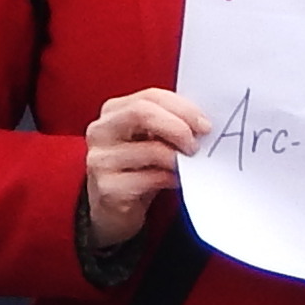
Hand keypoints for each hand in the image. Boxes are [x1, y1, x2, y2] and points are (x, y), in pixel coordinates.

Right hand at [82, 90, 211, 245]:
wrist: (112, 207)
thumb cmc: (137, 167)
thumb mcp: (149, 139)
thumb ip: (167, 123)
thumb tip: (201, 123)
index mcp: (113, 111)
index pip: (150, 97)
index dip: (182, 108)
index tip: (204, 124)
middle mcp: (101, 131)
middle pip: (142, 113)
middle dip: (178, 127)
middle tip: (196, 144)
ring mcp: (101, 160)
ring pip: (151, 150)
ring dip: (178, 158)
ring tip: (188, 165)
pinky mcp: (108, 188)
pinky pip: (150, 179)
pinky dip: (170, 179)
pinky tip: (175, 181)